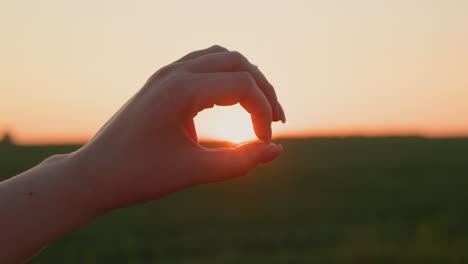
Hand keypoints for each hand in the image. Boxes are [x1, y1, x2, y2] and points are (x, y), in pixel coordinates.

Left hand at [71, 45, 285, 211]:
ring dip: (246, 79)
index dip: (264, 113)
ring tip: (259, 108)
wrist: (94, 175)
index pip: (243, 86)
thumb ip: (240, 162)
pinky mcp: (162, 81)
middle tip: (275, 121)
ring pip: (222, 57)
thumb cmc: (138, 175)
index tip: (264, 143)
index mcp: (181, 89)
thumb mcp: (194, 171)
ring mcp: (166, 73)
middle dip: (264, 90)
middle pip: (238, 62)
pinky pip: (204, 64)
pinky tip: (231, 102)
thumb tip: (277, 151)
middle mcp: (174, 72)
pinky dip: (226, 77)